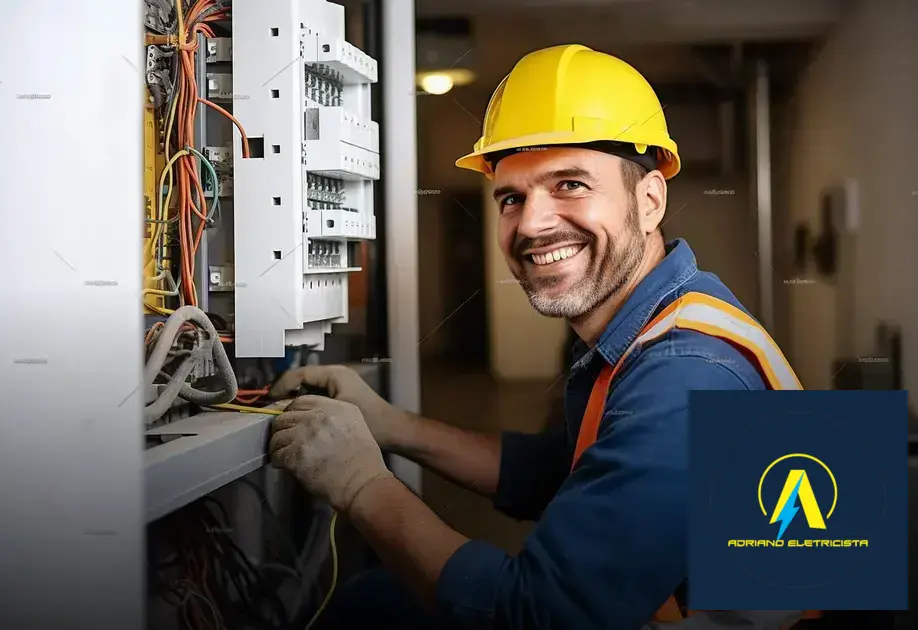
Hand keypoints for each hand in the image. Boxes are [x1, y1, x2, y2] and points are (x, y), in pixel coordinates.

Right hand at [269, 365, 409, 449]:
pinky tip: (297, 419)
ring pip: (308, 388)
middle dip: (285, 392)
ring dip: (294, 399)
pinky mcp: (341, 395)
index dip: (281, 385)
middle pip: (302, 379)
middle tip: (270, 408)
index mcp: (335, 374)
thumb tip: (282, 413)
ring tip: (280, 415)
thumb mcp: (336, 414)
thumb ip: (308, 411)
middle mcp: (335, 375)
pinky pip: (316, 395)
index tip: (268, 400)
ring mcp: (339, 384)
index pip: (300, 373)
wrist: (394, 431)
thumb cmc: (370, 422)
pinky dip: (305, 404)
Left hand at [269, 395, 393, 512]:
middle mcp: (318, 416)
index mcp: (334, 406)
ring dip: (278, 445)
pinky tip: (283, 465)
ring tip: (282, 453)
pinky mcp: (296, 454)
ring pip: (277, 436)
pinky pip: (277, 454)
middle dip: (282, 429)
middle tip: (284, 439)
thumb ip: (332, 415)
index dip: (292, 412)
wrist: (361, 480)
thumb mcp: (354, 423)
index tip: (291, 422)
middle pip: (285, 416)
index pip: (300, 401)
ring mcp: (305, 434)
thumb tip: (308, 420)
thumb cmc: (362, 458)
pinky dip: (278, 460)